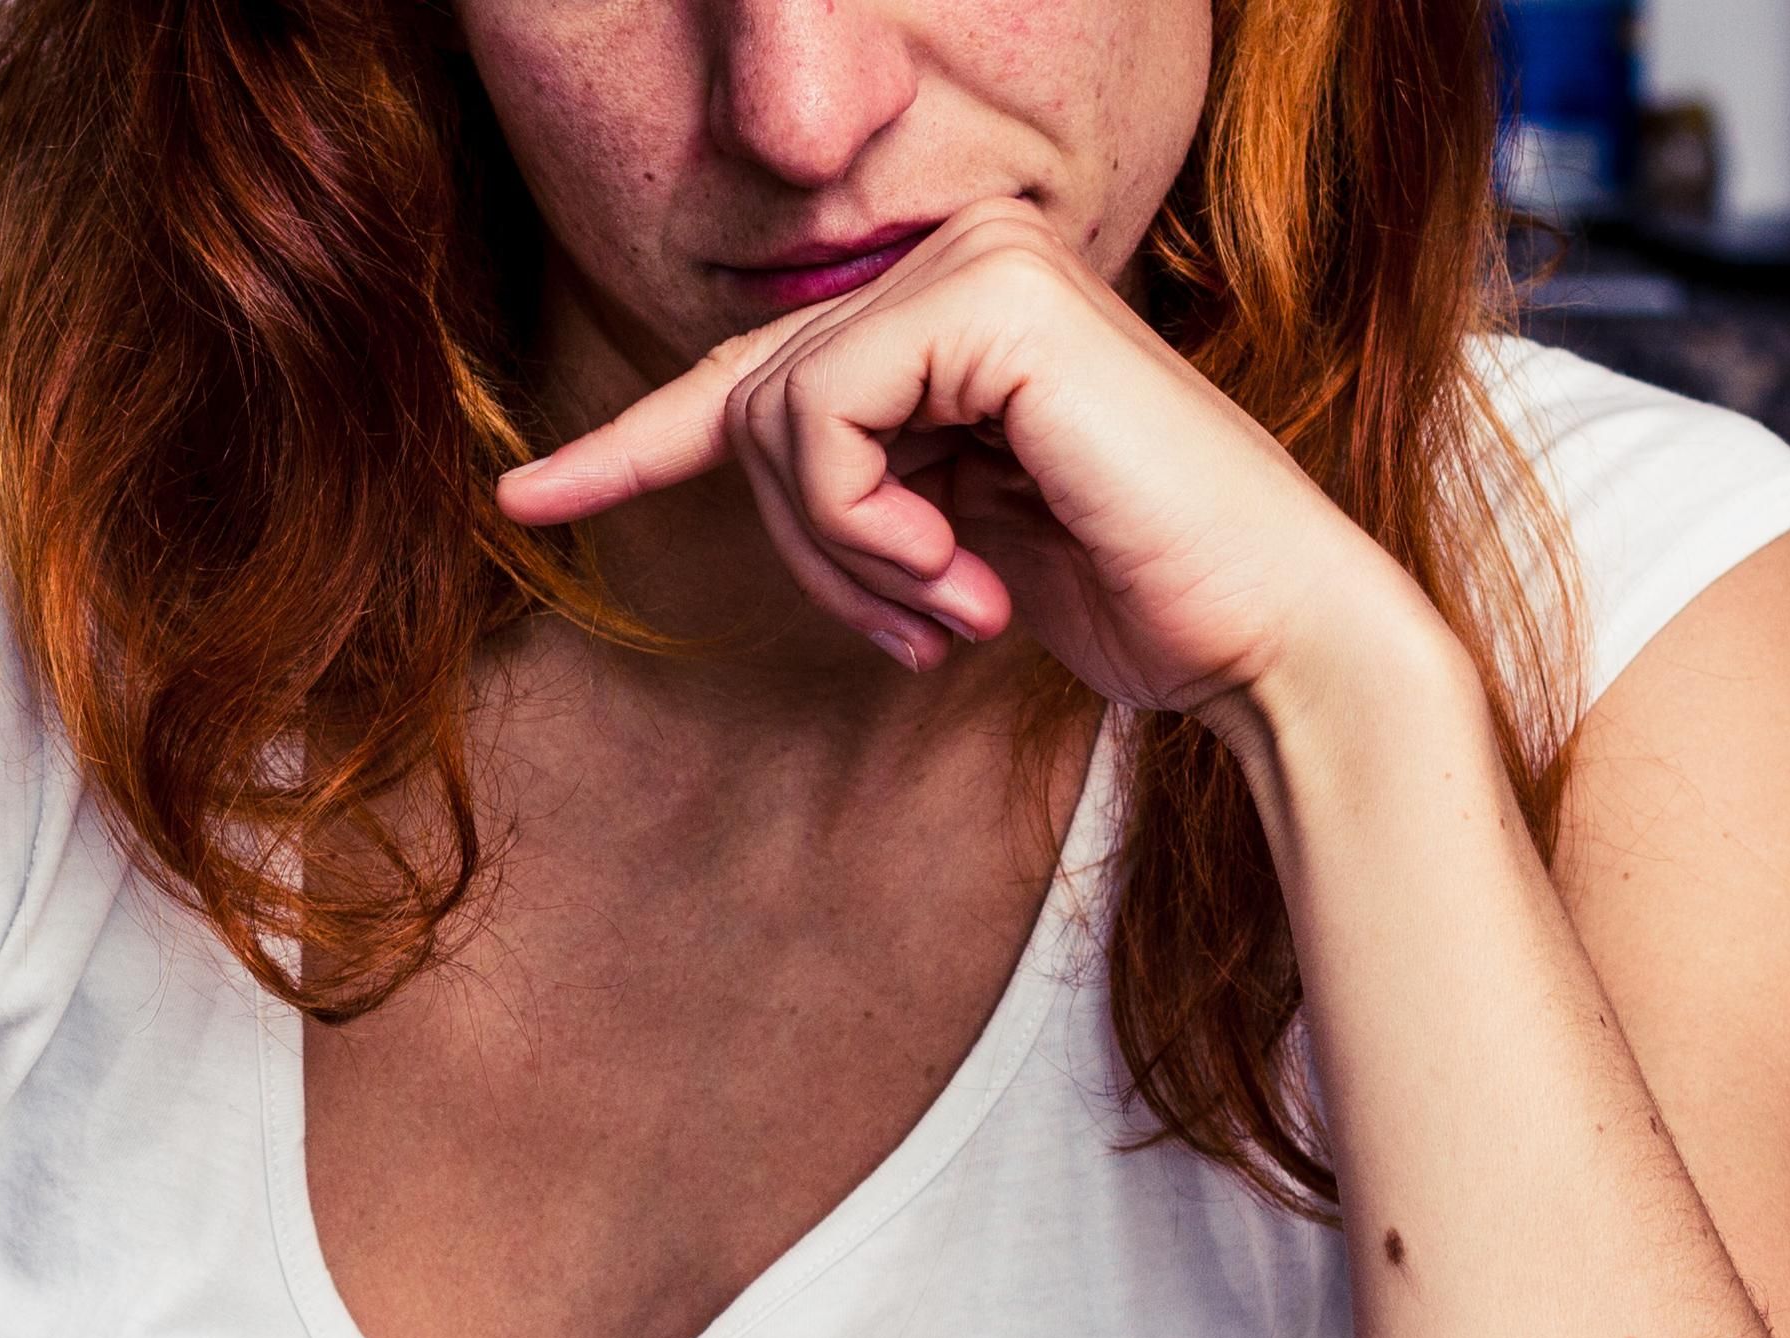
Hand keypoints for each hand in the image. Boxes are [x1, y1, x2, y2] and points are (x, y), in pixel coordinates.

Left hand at [497, 202, 1447, 725]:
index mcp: (956, 309)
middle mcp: (966, 255)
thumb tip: (722, 449)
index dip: (632, 444)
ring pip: (773, 417)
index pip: (759, 373)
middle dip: (811, 553)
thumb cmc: (1135, 595)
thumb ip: (857, 483)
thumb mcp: (952, 537)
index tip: (523, 500)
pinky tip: (964, 576)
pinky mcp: (991, 297)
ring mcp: (980, 259)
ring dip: (843, 558)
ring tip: (951, 608)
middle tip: (916, 630)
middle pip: (751, 407)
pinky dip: (866, 526)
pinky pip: (818, 419)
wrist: (1266, 631)